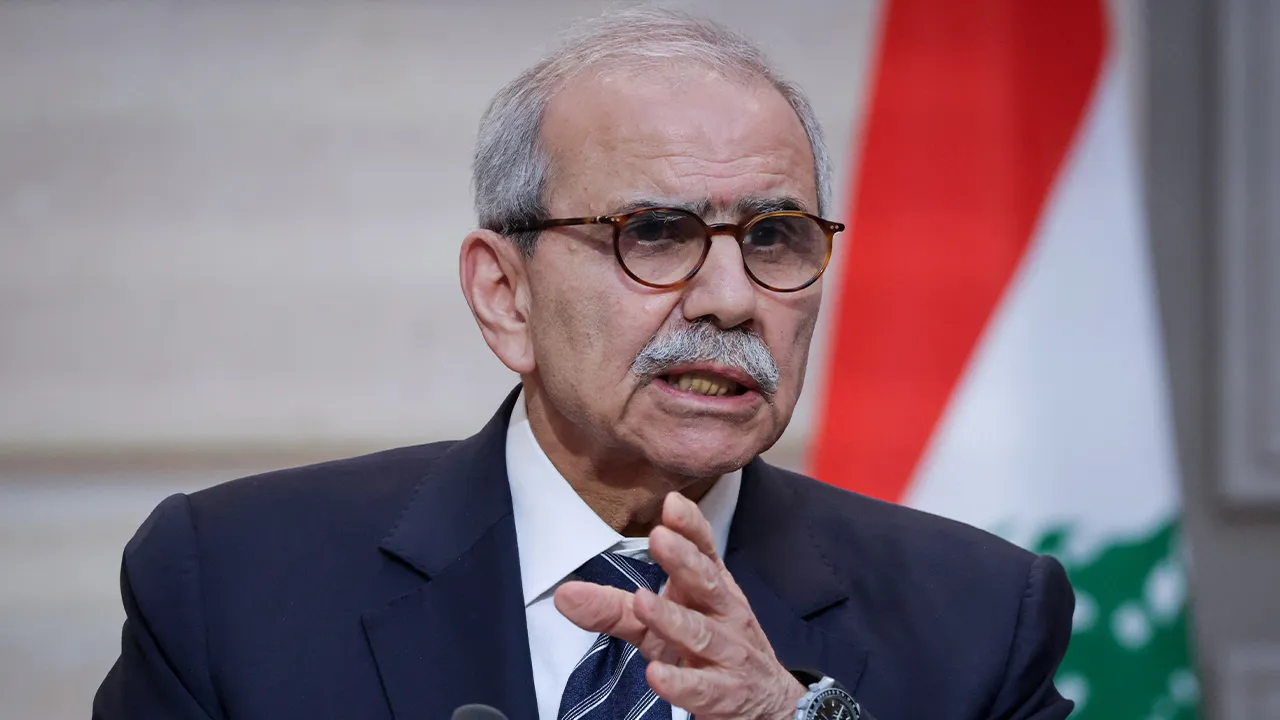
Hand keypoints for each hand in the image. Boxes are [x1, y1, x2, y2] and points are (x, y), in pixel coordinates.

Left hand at [555, 492, 806, 719]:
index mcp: (710, 588)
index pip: (704, 550)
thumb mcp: (659, 625)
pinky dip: (681, 682)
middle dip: (683, 559)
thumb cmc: (706, 649)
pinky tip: (657, 675)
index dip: (691, 527)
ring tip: (643, 601)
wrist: (765, 701)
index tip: (671, 504)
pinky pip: (703, 687)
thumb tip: (563, 594)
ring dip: (673, 618)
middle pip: (706, 582)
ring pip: (701, 633)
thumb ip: (614, 608)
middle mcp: (724, 613)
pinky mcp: (725, 694)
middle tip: (659, 536)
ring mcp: (729, 654)